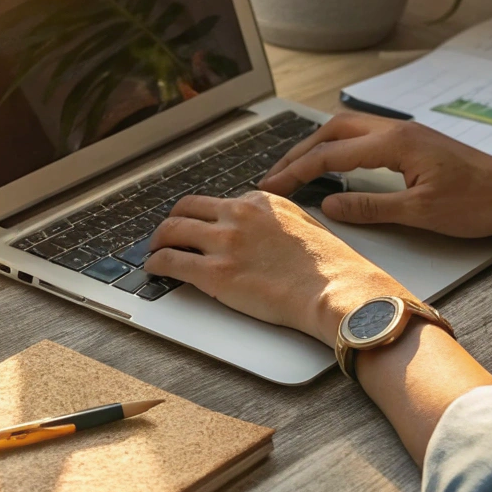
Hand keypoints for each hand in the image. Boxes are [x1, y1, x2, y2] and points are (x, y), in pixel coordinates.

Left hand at [143, 192, 412, 341]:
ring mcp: (225, 243)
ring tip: (153, 251)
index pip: (218, 203)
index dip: (204, 218)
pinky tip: (153, 269)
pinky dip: (156, 264)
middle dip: (173, 221)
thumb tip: (260, 230)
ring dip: (157, 241)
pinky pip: (171, 261)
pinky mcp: (215, 273)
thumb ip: (276, 221)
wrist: (337, 291)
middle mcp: (238, 215)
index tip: (198, 228)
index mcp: (261, 201)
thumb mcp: (304, 224)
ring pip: (171, 231)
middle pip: (186, 208)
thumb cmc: (330, 267)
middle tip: (166, 235)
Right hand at [259, 113, 491, 237]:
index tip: (271, 186)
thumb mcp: (420, 213)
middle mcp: (397, 129)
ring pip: (348, 128)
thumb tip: (329, 205)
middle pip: (333, 131)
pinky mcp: (415, 141)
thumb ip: (370, 207)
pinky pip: (365, 135)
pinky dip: (340, 146)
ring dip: (319, 145)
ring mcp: (407, 132)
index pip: (331, 155)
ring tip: (297, 167)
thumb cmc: (478, 203)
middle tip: (276, 174)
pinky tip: (336, 163)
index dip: (296, 171)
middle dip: (300, 151)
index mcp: (395, 143)